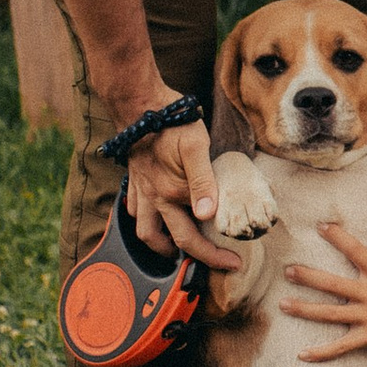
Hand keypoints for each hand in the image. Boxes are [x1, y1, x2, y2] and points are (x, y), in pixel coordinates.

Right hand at [120, 108, 243, 273]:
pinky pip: (133, 209)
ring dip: (159, 245)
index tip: (233, 263)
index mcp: (171, 194)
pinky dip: (143, 219)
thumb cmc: (173, 123)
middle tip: (210, 262)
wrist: (139, 103)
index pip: (191, 238)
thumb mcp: (196, 148)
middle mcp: (153, 197)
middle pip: (166, 241)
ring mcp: (141, 190)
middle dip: (189, 257)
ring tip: (176, 249)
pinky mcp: (135, 179)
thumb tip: (208, 215)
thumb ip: (204, 183)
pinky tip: (155, 216)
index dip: (213, 256)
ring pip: (143, 230)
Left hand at [282, 223, 366, 363]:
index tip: (321, 226)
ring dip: (304, 309)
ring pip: (328, 313)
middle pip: (331, 283)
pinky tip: (302, 354)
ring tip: (282, 304)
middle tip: (287, 270)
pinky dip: (322, 352)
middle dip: (306, 276)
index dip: (337, 236)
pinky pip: (341, 347)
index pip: (354, 250)